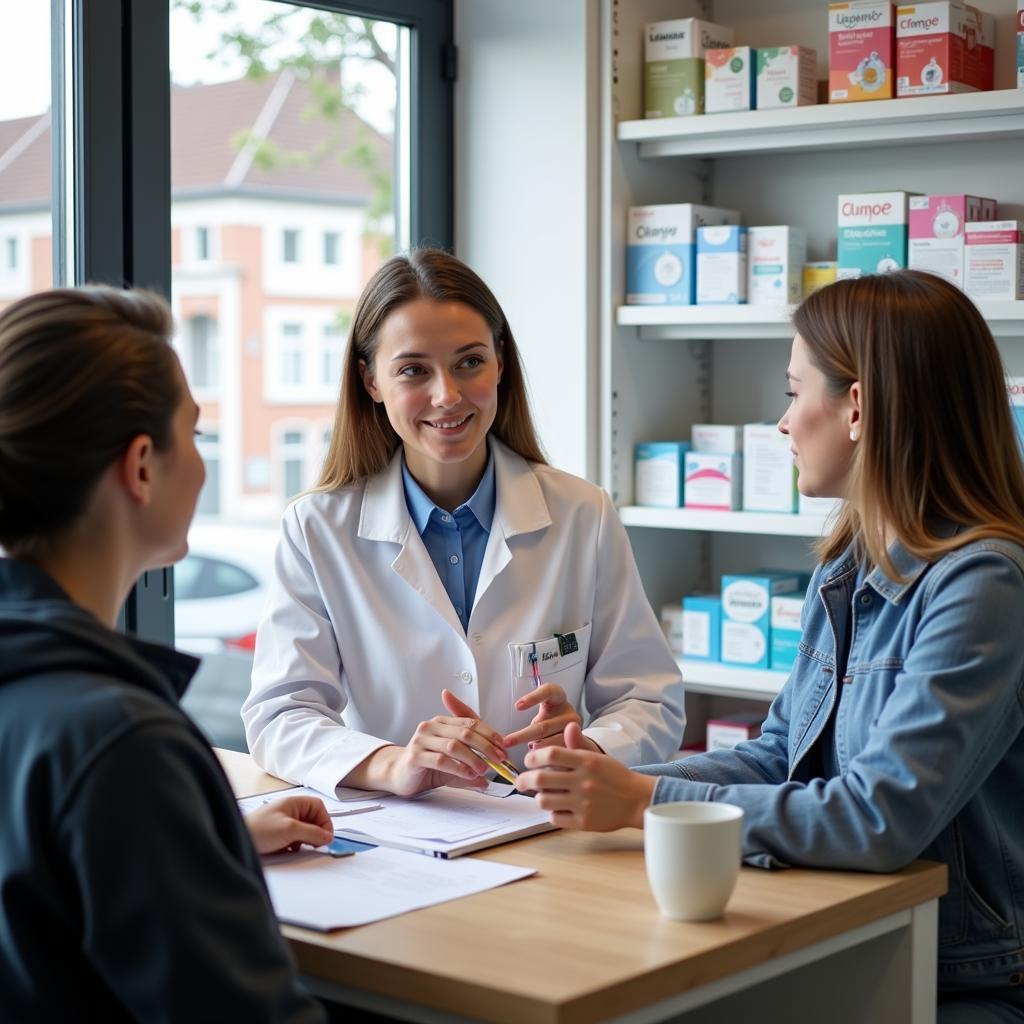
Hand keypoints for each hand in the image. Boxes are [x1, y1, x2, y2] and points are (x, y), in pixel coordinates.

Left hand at [245, 794, 333, 853]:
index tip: (325, 837)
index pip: (318, 808)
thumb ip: (311, 832)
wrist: (237, 839)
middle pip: (313, 819)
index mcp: (294, 803)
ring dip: (305, 840)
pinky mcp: (279, 835)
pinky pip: (295, 839)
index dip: (324, 821)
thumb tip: (327, 836)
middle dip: (315, 832)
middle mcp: (290, 811)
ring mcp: (284, 823)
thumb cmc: (258, 829)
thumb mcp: (289, 829)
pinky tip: (288, 849)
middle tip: (314, 844)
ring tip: (297, 845)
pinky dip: (296, 845)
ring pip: (305, 831)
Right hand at [375, 690, 510, 796]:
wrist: (400, 774)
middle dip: (486, 746)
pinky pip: (440, 760)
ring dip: (473, 758)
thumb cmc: (428, 765)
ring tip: (484, 770)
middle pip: (465, 732)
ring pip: (454, 745)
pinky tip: (468, 774)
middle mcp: (431, 727)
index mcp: (442, 722)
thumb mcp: (453, 759)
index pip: (471, 721)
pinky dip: (458, 768)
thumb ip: (471, 762)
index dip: (490, 734)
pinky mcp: (414, 756)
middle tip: (499, 759)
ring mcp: (421, 740)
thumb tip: (491, 775)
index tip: (503, 747)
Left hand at [502, 683, 598, 752]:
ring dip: (537, 749)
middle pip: (544, 725)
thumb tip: (512, 739)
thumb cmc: (551, 721)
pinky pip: (559, 754)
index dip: (533, 698)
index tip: (517, 706)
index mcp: (559, 698)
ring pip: (551, 742)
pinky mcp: (579, 745)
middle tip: (507, 742)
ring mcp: (576, 730)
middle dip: (522, 735)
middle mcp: (570, 712)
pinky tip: (541, 761)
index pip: (548, 691)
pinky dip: (547, 758)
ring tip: (530, 752)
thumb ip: (536, 720)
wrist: (574, 736)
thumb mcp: (543, 714)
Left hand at [515, 722, 655, 830]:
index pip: (550, 754)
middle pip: (541, 779)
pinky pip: (555, 818)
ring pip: (544, 801)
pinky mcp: (584, 822)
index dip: (533, 757)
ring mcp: (583, 803)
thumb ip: (579, 744)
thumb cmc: (614, 776)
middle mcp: (584, 781)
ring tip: (541, 795)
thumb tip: (569, 726)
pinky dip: (552, 813)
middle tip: (520, 782)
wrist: (637, 800)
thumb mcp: (597, 756)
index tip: (528, 761)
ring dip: (538, 798)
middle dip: (523, 780)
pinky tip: (556, 808)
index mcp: (586, 761)